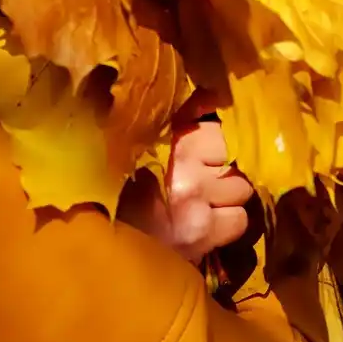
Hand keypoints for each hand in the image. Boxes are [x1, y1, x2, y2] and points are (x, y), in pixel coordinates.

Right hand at [118, 93, 253, 264]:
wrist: (101, 245)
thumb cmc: (120, 193)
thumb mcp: (142, 146)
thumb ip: (178, 120)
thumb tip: (211, 96)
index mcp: (165, 136)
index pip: (215, 126)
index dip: (213, 142)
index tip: (203, 153)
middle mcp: (183, 162)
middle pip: (232, 154)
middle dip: (223, 168)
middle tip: (204, 181)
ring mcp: (195, 198)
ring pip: (242, 188)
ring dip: (228, 197)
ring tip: (206, 204)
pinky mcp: (201, 232)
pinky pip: (239, 220)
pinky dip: (227, 224)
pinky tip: (207, 226)